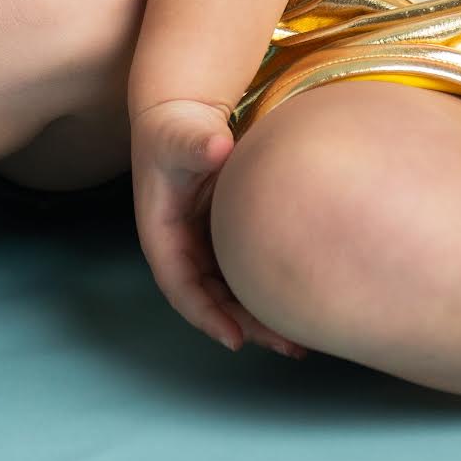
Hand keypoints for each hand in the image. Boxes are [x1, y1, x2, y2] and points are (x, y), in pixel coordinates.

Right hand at [130, 97, 305, 357]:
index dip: (206, 316)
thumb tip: (217, 145)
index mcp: (162, 235)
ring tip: (299, 342)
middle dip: (245, 327)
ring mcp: (203, 244)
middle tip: (286, 346)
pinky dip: (264, 292)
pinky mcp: (222, 236)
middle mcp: (181, 248)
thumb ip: (197, 143)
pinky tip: (294, 305)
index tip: (234, 339)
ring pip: (229, 293)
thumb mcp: (180, 137)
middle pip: (211, 300)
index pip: (181, 287)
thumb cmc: (174, 129)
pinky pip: (242, 273)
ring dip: (258, 318)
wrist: (182, 114)